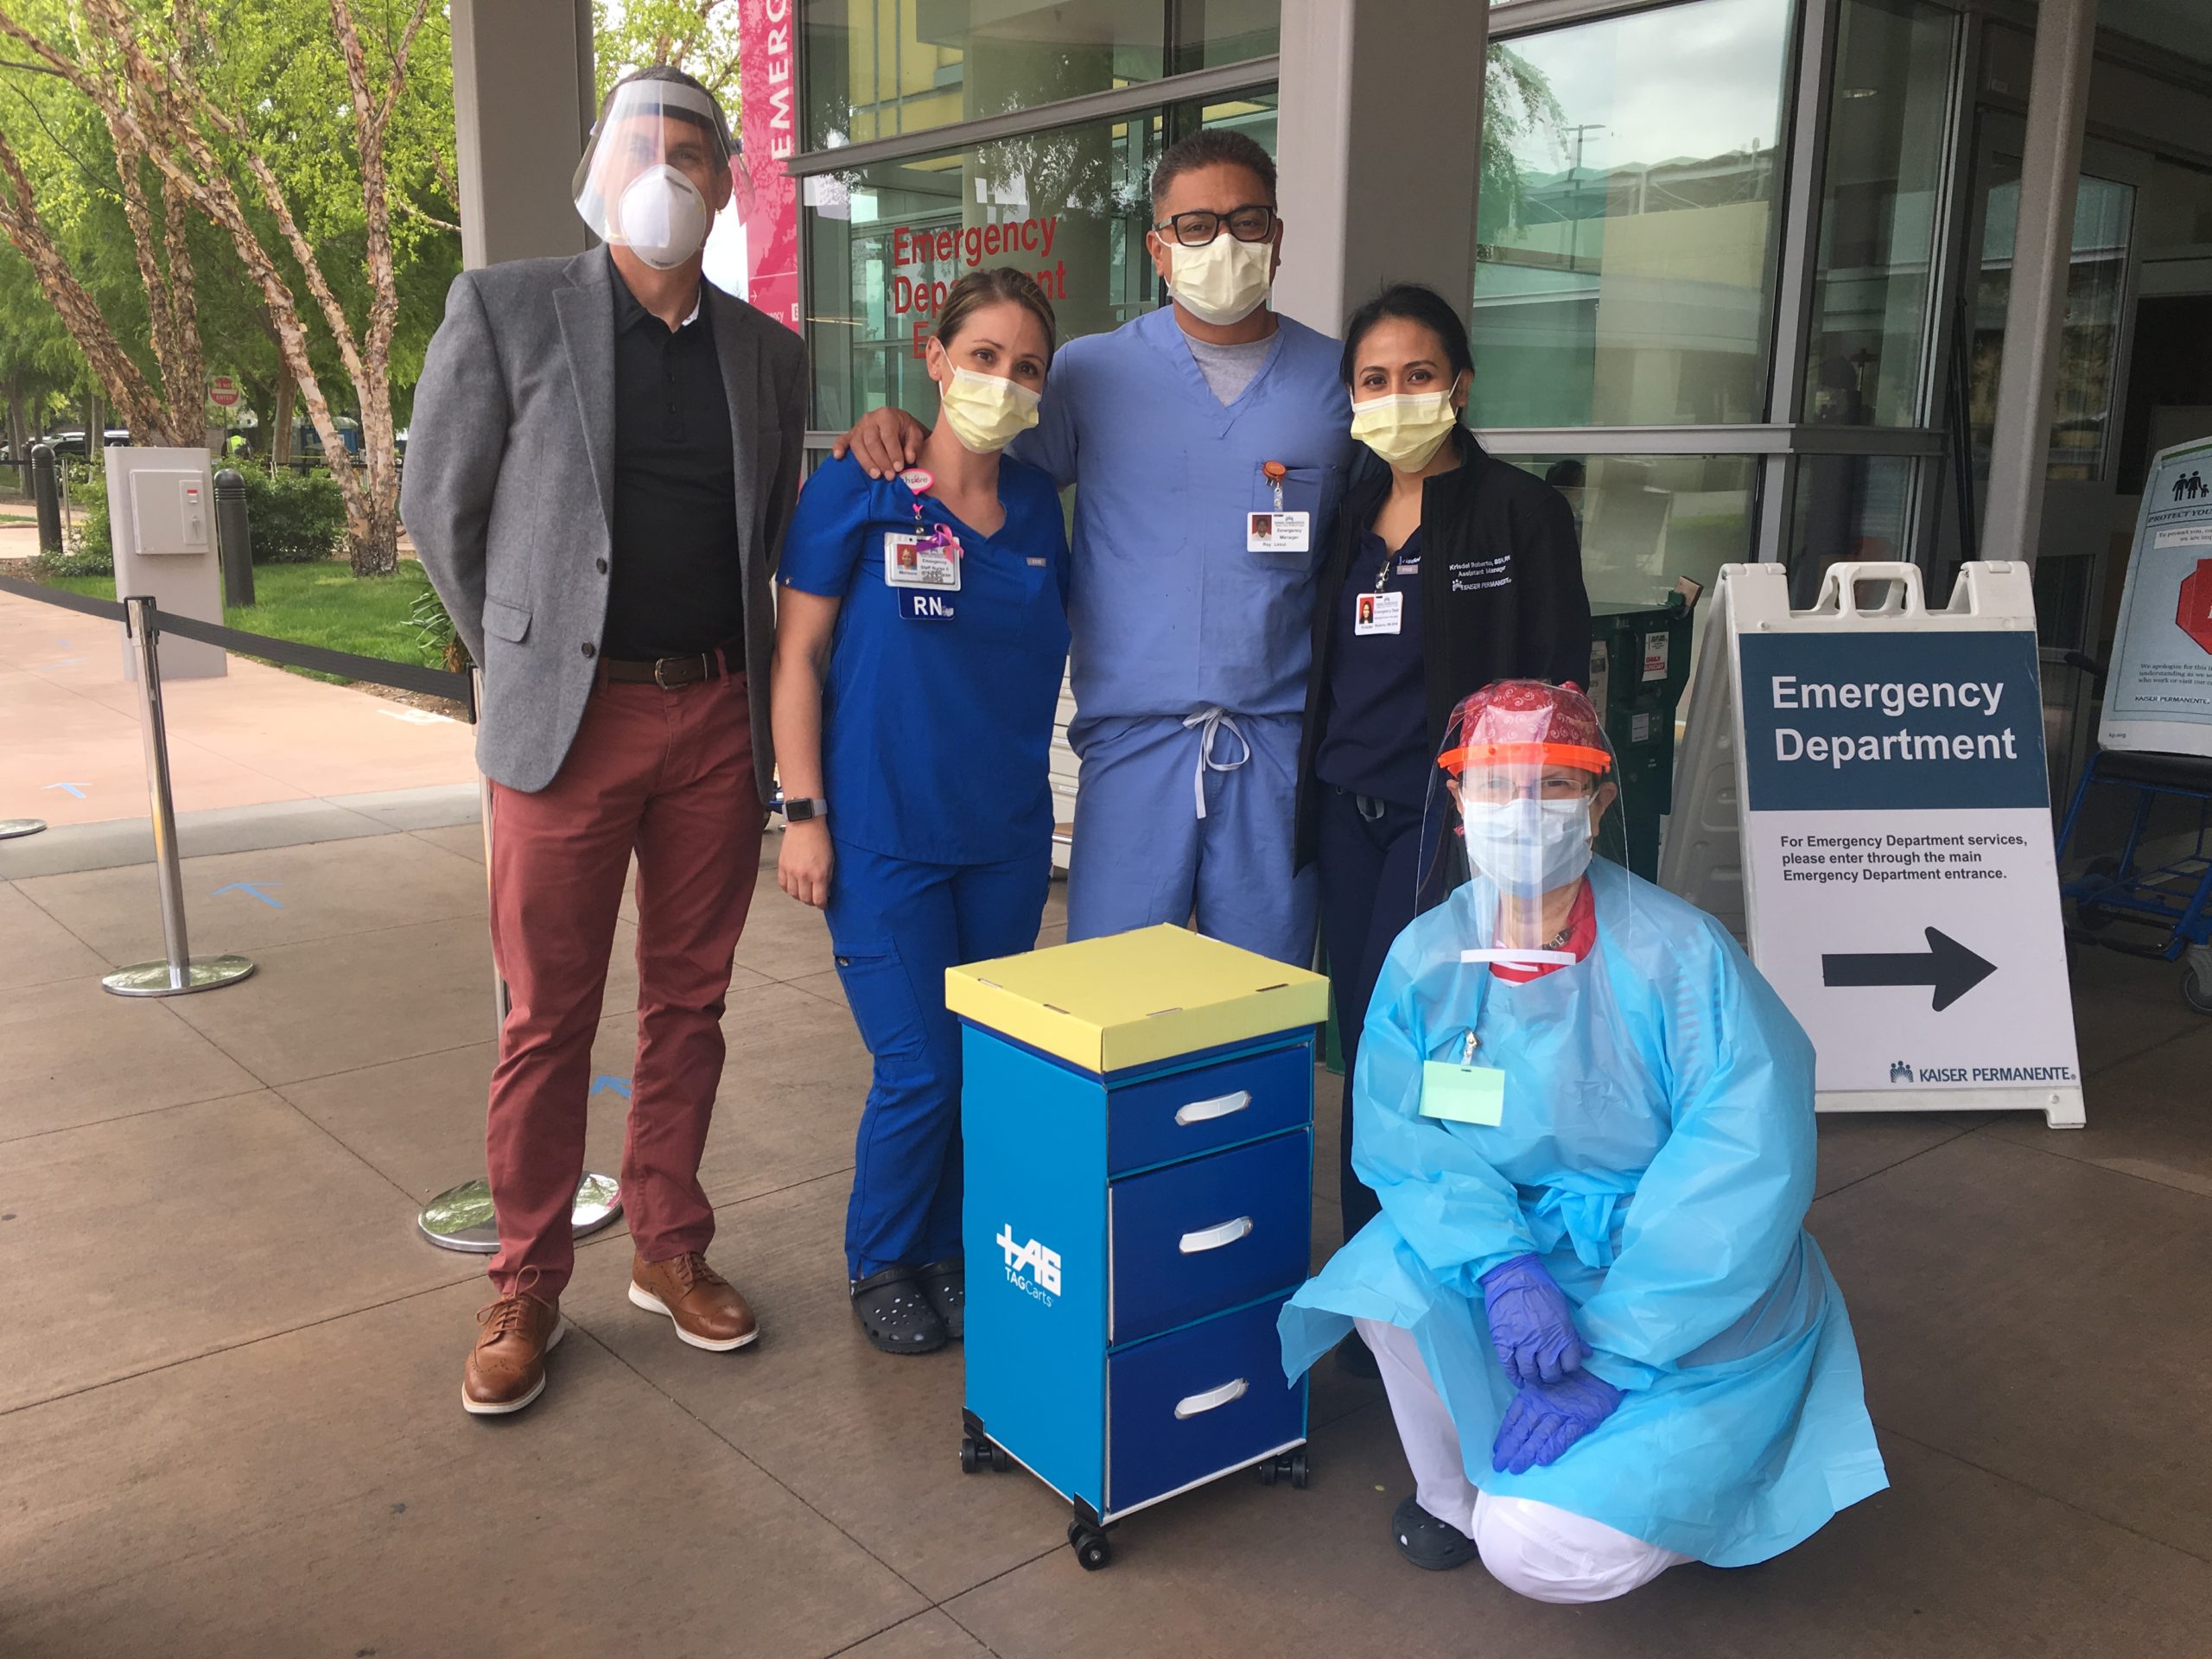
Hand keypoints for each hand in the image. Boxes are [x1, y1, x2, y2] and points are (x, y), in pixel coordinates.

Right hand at [777, 820, 832, 908]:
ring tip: (804, 891)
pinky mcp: (782, 865)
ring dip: (799, 895)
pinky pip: (783, 884)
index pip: (818, 900)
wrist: (805, 822)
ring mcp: (791, 871)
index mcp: (818, 874)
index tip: (823, 903)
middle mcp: (803, 875)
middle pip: (805, 899)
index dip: (821, 904)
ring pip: (793, 894)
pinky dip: (788, 887)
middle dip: (811, 901)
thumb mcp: (831, 859)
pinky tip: (793, 884)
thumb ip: (828, 876)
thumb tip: (825, 889)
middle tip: (814, 897)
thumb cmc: (820, 837)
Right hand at [832, 407, 926, 477]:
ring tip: (875, 475)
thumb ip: (913, 445)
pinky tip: (838, 457)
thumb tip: (909, 458)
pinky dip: (838, 448)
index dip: (893, 453)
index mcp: (886, 416)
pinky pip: (842, 440)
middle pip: (872, 442)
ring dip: (866, 462)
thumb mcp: (915, 434)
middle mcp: (870, 419)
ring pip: (858, 445)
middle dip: (881, 461)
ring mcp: (858, 427)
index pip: (888, 436)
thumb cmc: (905, 430)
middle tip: (889, 476)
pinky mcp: (851, 434)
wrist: (898, 424)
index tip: (899, 468)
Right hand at [1478, 1253, 1590, 1387]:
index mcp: (1563, 1334)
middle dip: (1551, 1376)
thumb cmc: (1541, 1289)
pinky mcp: (1504, 1342)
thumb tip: (1587, 1353)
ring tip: (1533, 1377)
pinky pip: (1509, 1367)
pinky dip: (1514, 1376)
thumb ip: (1574, 1335)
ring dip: (1533, 1379)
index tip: (1563, 1365)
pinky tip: (1518, 1379)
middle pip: (1551, 1373)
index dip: (1568, 1367)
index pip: (1571, 1365)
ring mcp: (1522, 1343)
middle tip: (1547, 1374)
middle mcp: (1544, 1342)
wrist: (1513, 1275)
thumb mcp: (1563, 1310)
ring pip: (1530, 1373)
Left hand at [1491, 1371, 1623, 1474]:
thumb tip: (1520, 1419)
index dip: (1504, 1434)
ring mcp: (1561, 1412)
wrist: (1603, 1370)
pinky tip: (1542, 1460)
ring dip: (1526, 1453)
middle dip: (1510, 1449)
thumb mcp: (1548, 1382)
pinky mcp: (1580, 1419)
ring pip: (1539, 1436)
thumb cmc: (1573, 1376)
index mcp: (1533, 1393)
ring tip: (1515, 1468)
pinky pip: (1564, 1436)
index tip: (1497, 1450)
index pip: (1514, 1417)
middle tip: (1499, 1466)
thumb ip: (1535, 1397)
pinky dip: (1552, 1448)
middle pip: (1523, 1430)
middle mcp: (1543, 1403)